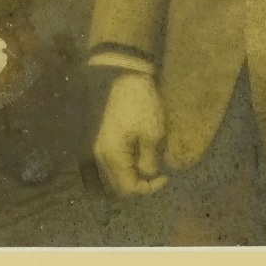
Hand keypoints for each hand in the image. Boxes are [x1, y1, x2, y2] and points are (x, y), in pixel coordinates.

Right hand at [93, 72, 168, 195]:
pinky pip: (115, 160)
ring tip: (151, 161)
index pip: (128, 188)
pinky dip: (128, 163)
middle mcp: (101, 155)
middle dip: (140, 183)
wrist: (126, 77)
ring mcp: (100, 146)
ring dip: (133, 173)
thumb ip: (150, 161)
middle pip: (119, 184)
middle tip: (158, 172)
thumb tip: (150, 175)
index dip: (148, 188)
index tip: (165, 176)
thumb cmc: (141, 104)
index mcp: (112, 156)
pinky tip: (141, 152)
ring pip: (116, 173)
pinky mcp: (103, 138)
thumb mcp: (152, 134)